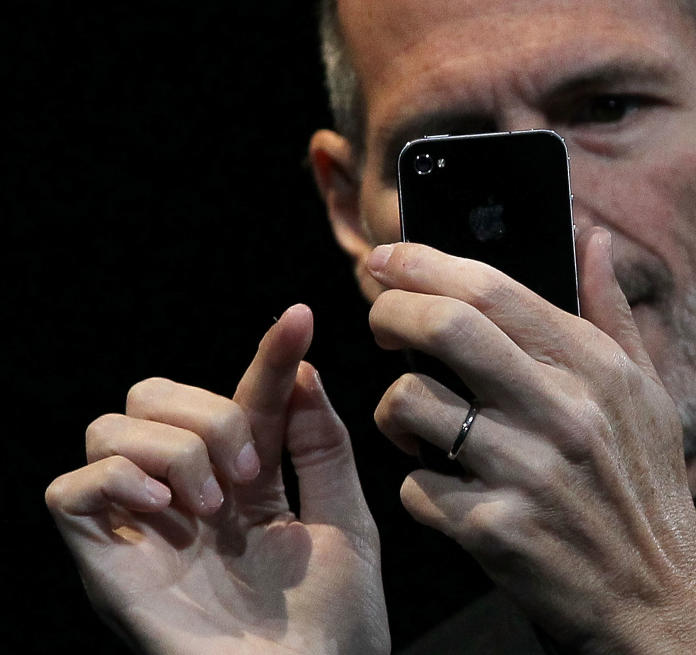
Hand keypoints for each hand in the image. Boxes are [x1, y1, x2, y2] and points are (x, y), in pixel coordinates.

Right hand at [45, 305, 388, 654]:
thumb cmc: (334, 624)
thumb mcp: (345, 522)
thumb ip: (322, 447)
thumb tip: (303, 369)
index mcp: (248, 481)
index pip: (245, 395)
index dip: (270, 354)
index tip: (300, 319)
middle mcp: (189, 494)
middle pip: (153, 393)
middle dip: (207, 412)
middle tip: (246, 474)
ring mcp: (145, 527)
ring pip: (110, 427)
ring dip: (170, 447)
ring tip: (211, 506)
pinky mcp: (108, 565)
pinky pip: (68, 491)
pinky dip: (113, 479)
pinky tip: (164, 509)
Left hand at [366, 232, 695, 653]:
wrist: (659, 603)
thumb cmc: (646, 492)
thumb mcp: (645, 396)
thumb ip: (611, 312)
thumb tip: (591, 237)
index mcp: (594, 369)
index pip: (492, 290)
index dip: (424, 263)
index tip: (386, 259)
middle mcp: (561, 412)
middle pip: (444, 328)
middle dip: (390, 313)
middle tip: (380, 322)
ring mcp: (526, 472)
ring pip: (410, 405)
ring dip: (394, 409)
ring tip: (416, 423)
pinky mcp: (495, 530)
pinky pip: (415, 486)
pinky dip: (417, 484)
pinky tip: (447, 490)